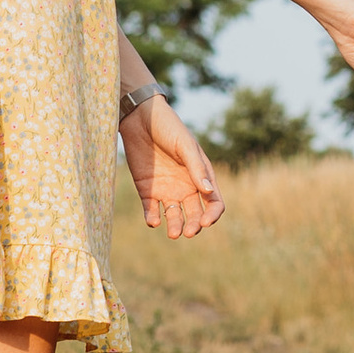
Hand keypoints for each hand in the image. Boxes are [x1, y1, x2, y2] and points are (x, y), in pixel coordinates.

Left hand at [121, 95, 224, 237]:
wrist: (140, 118)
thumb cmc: (168, 128)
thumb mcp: (184, 146)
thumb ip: (195, 168)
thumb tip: (208, 192)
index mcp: (201, 176)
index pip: (213, 202)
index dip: (212, 215)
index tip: (205, 222)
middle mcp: (186, 187)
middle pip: (195, 214)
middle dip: (194, 226)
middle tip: (188, 232)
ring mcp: (167, 190)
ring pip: (174, 216)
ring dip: (175, 226)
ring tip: (172, 233)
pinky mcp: (147, 191)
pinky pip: (151, 210)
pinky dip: (153, 218)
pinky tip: (153, 220)